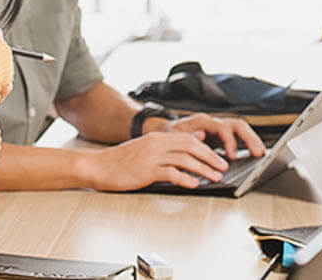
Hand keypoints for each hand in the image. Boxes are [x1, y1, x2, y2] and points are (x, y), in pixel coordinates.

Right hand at [85, 131, 232, 190]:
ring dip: (203, 169)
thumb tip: (192, 139)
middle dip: (210, 157)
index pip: (188, 138)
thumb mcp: (145, 148)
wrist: (98, 166)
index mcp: (156, 137)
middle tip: (222, 167)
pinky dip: (185, 178)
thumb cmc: (120, 161)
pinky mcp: (146, 170)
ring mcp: (151, 156)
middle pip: (191, 146)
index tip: (218, 158)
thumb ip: (167, 144)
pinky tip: (193, 184)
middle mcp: (156, 144)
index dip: (206, 148)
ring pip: (185, 159)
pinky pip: (171, 173)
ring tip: (215, 177)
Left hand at [159, 113, 266, 159]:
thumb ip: (186, 138)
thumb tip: (200, 138)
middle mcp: (212, 123)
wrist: (164, 133)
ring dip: (252, 140)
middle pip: (236, 125)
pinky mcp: (221, 136)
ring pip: (240, 129)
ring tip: (261, 153)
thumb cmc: (168, 135)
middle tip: (258, 152)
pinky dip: (248, 143)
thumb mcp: (173, 138)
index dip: (229, 141)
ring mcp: (218, 128)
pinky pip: (238, 136)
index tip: (231, 156)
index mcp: (201, 121)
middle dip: (249, 138)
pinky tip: (255, 153)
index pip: (221, 128)